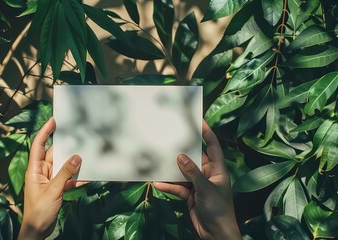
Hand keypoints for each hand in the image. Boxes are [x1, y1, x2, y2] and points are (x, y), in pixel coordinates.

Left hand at [18, 117, 81, 238]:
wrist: (38, 230)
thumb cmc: (39, 211)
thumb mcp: (53, 191)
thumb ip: (65, 173)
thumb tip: (77, 157)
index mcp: (34, 169)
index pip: (39, 145)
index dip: (45, 132)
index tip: (53, 121)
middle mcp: (41, 172)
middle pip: (54, 154)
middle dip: (66, 147)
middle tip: (78, 136)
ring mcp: (49, 180)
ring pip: (63, 166)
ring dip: (73, 163)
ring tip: (86, 155)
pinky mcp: (56, 188)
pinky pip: (67, 178)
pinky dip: (76, 177)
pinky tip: (86, 177)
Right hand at [154, 120, 239, 239]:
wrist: (216, 235)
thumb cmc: (218, 210)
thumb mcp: (206, 189)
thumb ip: (192, 172)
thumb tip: (180, 156)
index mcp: (218, 170)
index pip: (213, 146)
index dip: (207, 133)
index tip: (199, 120)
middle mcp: (208, 175)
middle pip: (195, 158)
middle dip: (183, 150)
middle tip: (172, 138)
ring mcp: (198, 185)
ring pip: (183, 173)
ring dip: (173, 169)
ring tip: (160, 159)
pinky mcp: (190, 196)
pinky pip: (178, 187)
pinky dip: (169, 185)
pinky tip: (158, 182)